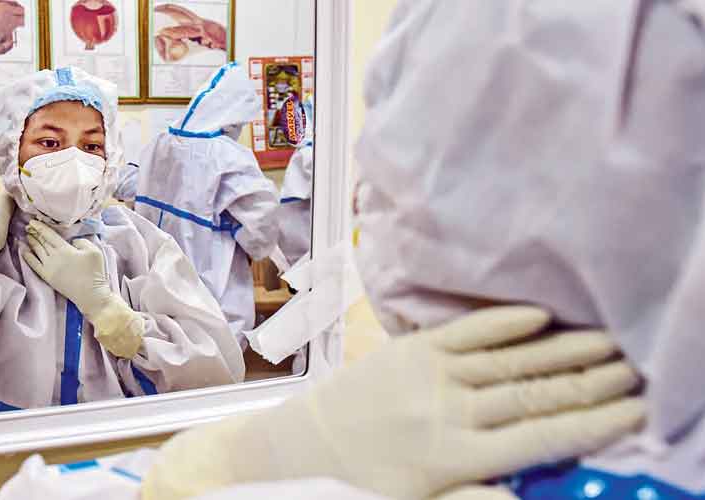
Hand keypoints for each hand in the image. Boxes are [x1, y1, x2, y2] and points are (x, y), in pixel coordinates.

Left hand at [22, 220, 142, 357]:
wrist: (90, 294)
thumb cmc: (94, 272)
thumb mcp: (94, 251)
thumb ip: (82, 242)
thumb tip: (72, 242)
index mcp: (65, 249)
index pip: (49, 235)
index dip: (40, 227)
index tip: (33, 221)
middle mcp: (54, 257)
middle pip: (42, 242)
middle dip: (35, 233)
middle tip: (29, 226)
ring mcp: (49, 267)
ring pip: (37, 251)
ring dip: (31, 242)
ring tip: (27, 235)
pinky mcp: (47, 277)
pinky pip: (34, 265)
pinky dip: (28, 257)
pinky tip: (24, 251)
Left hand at [142, 306, 643, 499]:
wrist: (299, 448)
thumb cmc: (363, 486)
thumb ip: (477, 496)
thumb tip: (532, 489)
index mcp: (456, 458)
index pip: (542, 436)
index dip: (595, 422)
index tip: (635, 408)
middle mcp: (449, 412)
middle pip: (537, 392)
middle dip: (592, 381)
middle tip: (637, 366)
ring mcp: (430, 374)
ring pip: (511, 360)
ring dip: (564, 349)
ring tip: (609, 341)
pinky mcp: (410, 349)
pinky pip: (465, 331)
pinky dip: (504, 321)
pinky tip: (540, 314)